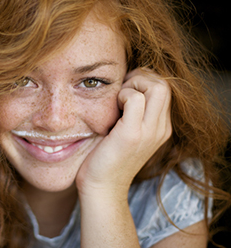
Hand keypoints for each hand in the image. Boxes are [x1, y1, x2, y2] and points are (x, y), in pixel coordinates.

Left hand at [76, 68, 171, 197]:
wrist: (101, 188)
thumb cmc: (106, 157)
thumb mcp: (125, 131)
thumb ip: (132, 112)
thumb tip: (124, 86)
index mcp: (160, 127)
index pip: (164, 88)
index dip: (144, 80)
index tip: (124, 89)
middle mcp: (161, 129)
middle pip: (164, 84)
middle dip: (141, 77)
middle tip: (121, 91)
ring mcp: (149, 132)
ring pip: (157, 87)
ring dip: (133, 85)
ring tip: (118, 99)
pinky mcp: (132, 134)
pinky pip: (136, 99)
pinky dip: (123, 95)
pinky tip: (113, 108)